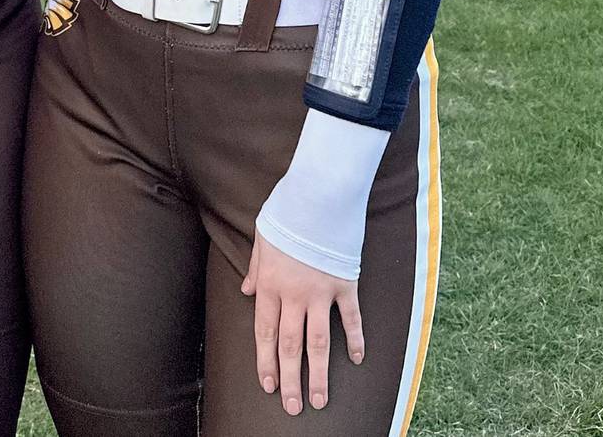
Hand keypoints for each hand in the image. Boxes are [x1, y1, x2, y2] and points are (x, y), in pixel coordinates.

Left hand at [241, 229, 363, 415]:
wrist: (317, 195)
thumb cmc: (287, 214)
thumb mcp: (261, 237)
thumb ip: (254, 267)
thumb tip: (245, 290)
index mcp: (270, 283)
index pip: (265, 332)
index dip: (266, 361)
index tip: (268, 385)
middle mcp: (294, 294)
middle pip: (291, 345)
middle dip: (290, 379)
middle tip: (292, 407)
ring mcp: (321, 291)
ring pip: (318, 342)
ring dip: (319, 374)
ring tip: (320, 399)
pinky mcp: (345, 284)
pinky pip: (351, 318)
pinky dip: (355, 339)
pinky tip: (357, 358)